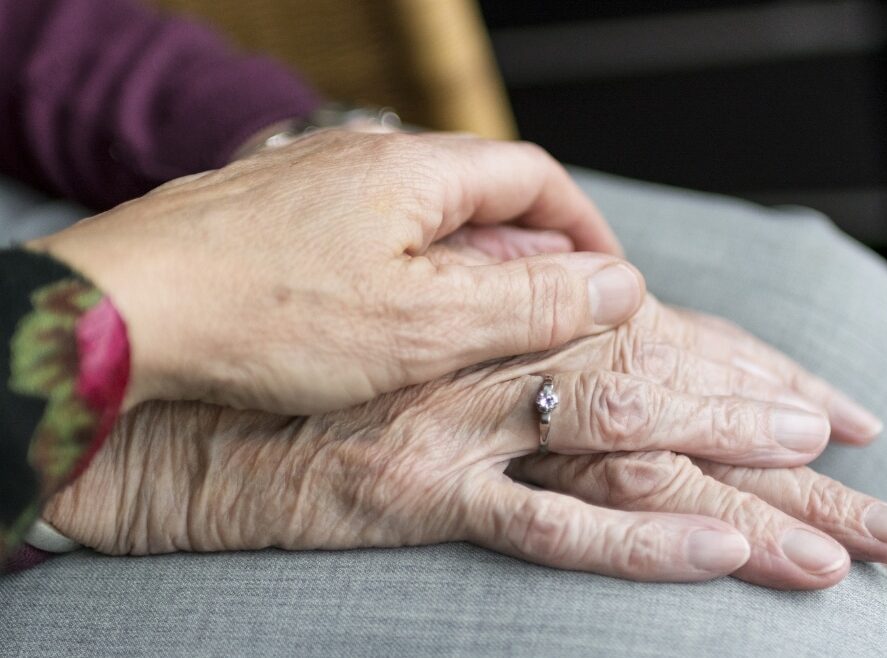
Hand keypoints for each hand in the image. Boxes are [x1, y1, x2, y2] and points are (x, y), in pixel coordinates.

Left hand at [30, 130, 639, 414]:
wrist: (126, 311)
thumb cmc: (269, 315)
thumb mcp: (425, 323)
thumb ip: (529, 301)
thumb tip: (618, 285)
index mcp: (416, 170)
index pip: (535, 176)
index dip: (583, 227)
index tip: (607, 279)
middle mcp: (366, 157)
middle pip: (480, 193)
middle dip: (529, 252)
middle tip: (548, 315)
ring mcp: (315, 181)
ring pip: (422, 216)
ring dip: (466, 264)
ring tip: (476, 326)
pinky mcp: (275, 215)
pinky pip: (366, 234)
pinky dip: (404, 271)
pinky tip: (390, 318)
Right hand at [43, 245, 886, 584]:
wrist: (189, 399)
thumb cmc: (299, 363)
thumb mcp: (405, 337)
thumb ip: (487, 332)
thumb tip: (563, 328)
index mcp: (499, 320)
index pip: (656, 339)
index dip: (746, 371)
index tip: (827, 407)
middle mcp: (496, 359)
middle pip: (668, 392)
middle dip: (777, 431)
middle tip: (876, 473)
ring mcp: (464, 423)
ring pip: (632, 447)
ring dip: (744, 483)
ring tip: (847, 530)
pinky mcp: (421, 488)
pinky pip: (547, 519)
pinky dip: (639, 537)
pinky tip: (722, 552)